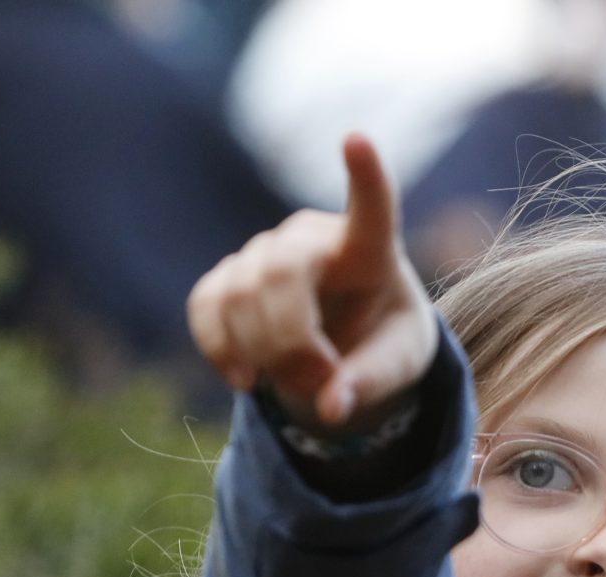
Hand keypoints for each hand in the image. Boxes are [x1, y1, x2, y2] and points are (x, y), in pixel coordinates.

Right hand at [185, 133, 436, 428]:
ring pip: (239, 296)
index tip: (357, 138)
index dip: (366, 176)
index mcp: (370, 249)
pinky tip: (244, 380)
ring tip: (301, 384)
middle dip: (292, 341)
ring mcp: (263, 252)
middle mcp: (312, 237)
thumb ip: (371, 383)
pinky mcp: (227, 278)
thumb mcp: (399, 367)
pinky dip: (220, 350)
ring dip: (264, 355)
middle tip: (321, 385)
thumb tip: (332, 408)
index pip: (372, 206)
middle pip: (280, 273)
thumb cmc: (385, 342)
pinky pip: (206, 308)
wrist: (349, 345)